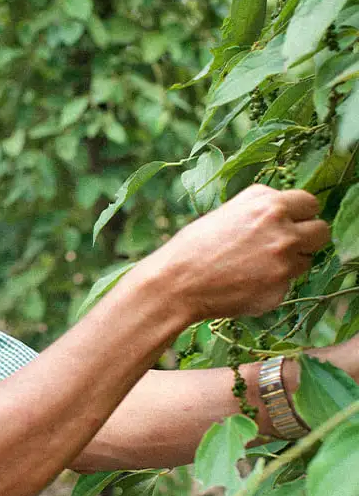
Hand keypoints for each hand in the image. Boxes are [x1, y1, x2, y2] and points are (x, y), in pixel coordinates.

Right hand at [142, 185, 329, 321]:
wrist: (176, 284)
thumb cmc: (193, 246)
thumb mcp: (227, 212)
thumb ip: (261, 208)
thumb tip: (287, 212)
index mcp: (270, 206)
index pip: (310, 204)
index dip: (299, 213)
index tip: (290, 221)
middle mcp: (283, 232)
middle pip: (321, 232)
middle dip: (305, 237)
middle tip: (281, 245)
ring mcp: (284, 264)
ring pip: (306, 261)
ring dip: (288, 263)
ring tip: (252, 266)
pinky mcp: (279, 291)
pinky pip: (286, 285)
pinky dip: (269, 285)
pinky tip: (242, 284)